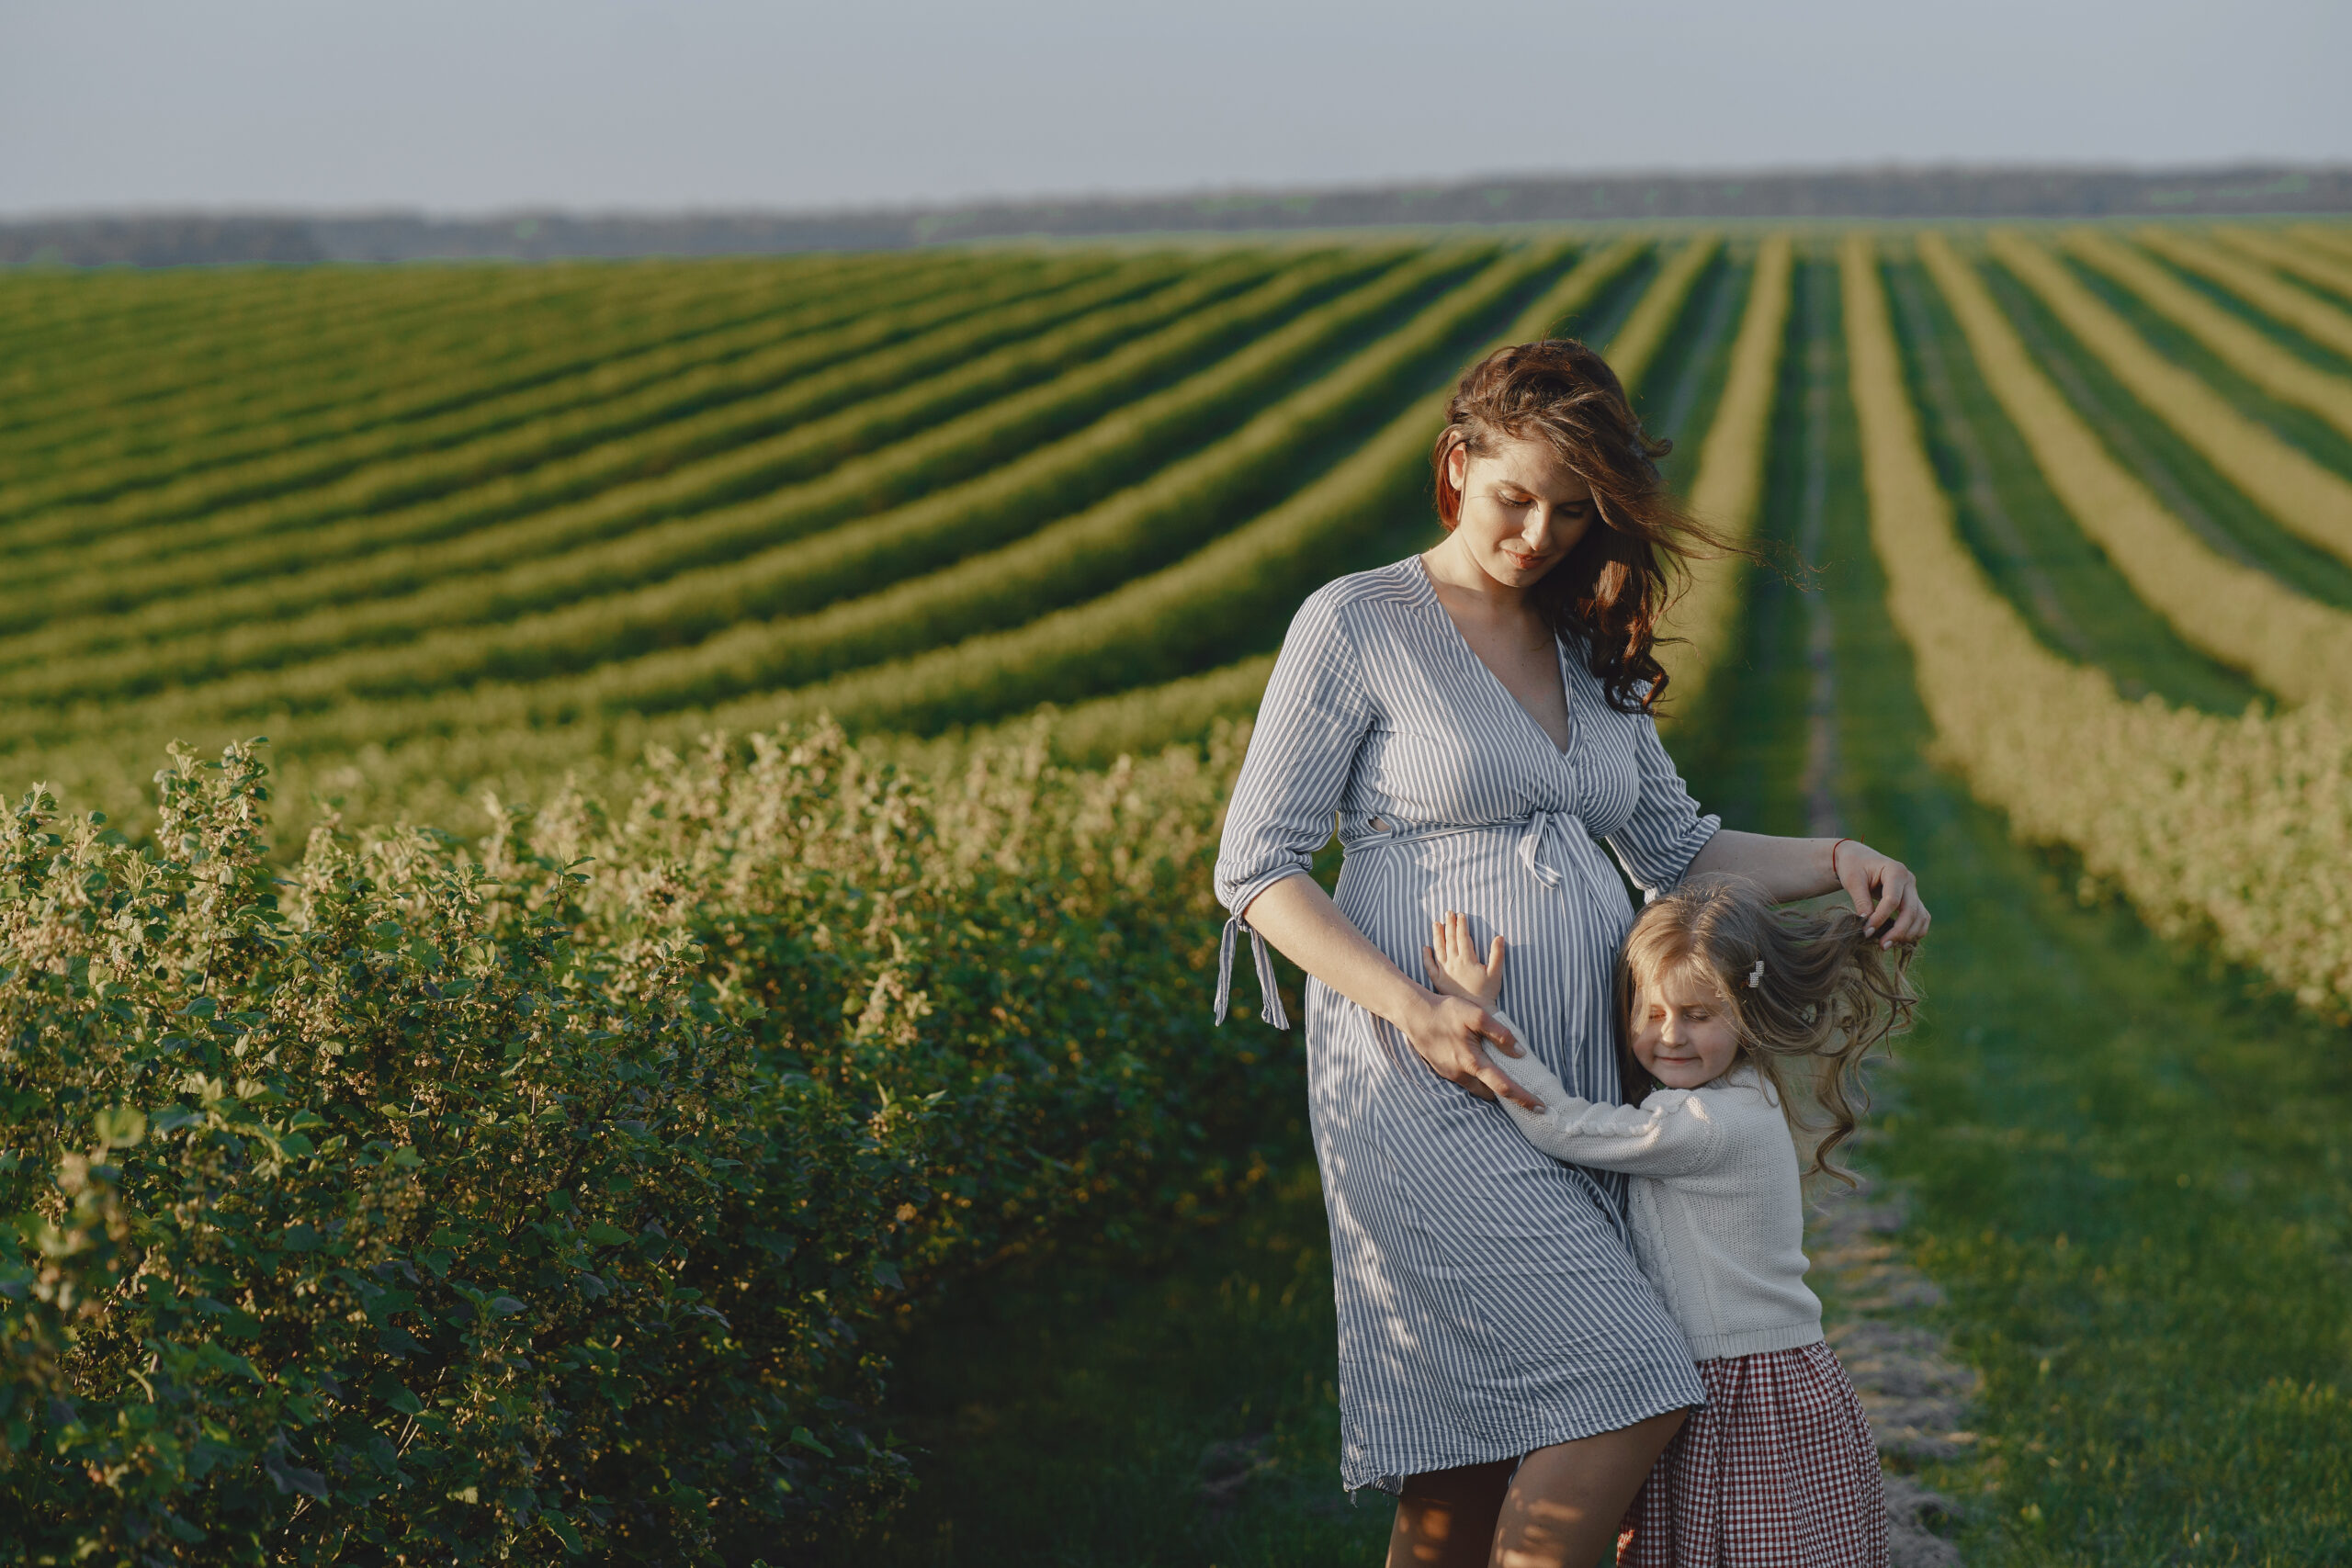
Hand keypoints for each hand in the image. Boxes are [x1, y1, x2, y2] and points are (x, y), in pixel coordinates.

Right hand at [1396, 991, 1540, 1109]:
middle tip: (1522, 1090)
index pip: (1504, 1087)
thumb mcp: (1477, 1015)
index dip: (1524, 1098)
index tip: (1541, 1107)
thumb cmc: (1446, 1011)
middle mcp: (1461, 1074)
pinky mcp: (1442, 1070)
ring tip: (1502, 1075)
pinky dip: (1476, 1078)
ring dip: (1490, 1086)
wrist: (1413, 1014)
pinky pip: (1465, 1080)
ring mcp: (1450, 1074)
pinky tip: (1478, 1063)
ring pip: (1476, 1088)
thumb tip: (1519, 1052)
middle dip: (1506, 1095)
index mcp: (1473, 1063)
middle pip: (1490, 1093)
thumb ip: (1500, 1034)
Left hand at [1423, 911, 1505, 1005]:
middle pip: (1450, 940)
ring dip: (1437, 935)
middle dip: (1449, 925)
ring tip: (1436, 924)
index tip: (1461, 914)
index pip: (1463, 937)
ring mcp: (1444, 972)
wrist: (1475, 1010)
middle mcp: (1453, 963)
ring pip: (1438, 950)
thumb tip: (1499, 937)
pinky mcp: (1438, 981)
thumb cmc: (1487, 992)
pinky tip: (1425, 948)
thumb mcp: (1496, 973)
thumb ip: (1497, 955)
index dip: (1462, 925)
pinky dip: (1426, 957)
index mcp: (1467, 960)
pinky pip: (1429, 967)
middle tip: (1448, 912)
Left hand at [1832, 839, 1931, 947]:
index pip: (1892, 900)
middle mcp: (1909, 880)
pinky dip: (1914, 931)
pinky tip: (1899, 940)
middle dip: (1898, 931)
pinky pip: (1921, 918)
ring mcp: (1913, 890)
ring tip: (1887, 944)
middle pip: (1911, 911)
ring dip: (1908, 934)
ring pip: (1920, 917)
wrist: (1859, 859)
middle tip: (1882, 945)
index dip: (1880, 918)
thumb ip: (1861, 901)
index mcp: (1895, 871)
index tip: (1866, 931)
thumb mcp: (1853, 881)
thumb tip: (1867, 924)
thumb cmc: (1854, 866)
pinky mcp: (1913, 900)